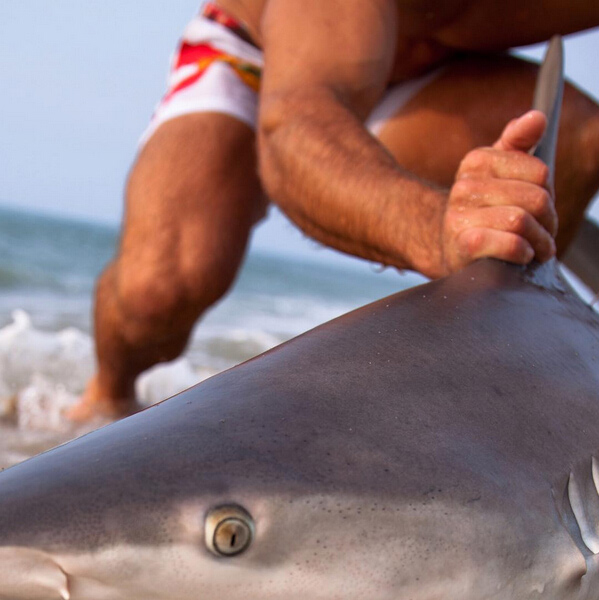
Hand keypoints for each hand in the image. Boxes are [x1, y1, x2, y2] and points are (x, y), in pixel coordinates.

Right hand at [442, 110, 557, 273]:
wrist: (450, 248)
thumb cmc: (483, 211)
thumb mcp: (497, 172)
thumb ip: (518, 143)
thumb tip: (537, 118)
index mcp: (477, 161)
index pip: (540, 172)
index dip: (548, 193)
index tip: (540, 208)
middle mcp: (465, 186)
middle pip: (536, 198)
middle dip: (548, 221)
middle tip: (544, 232)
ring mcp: (461, 216)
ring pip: (523, 222)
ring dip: (539, 241)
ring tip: (536, 248)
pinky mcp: (464, 244)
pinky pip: (510, 244)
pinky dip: (522, 253)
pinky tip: (521, 256)